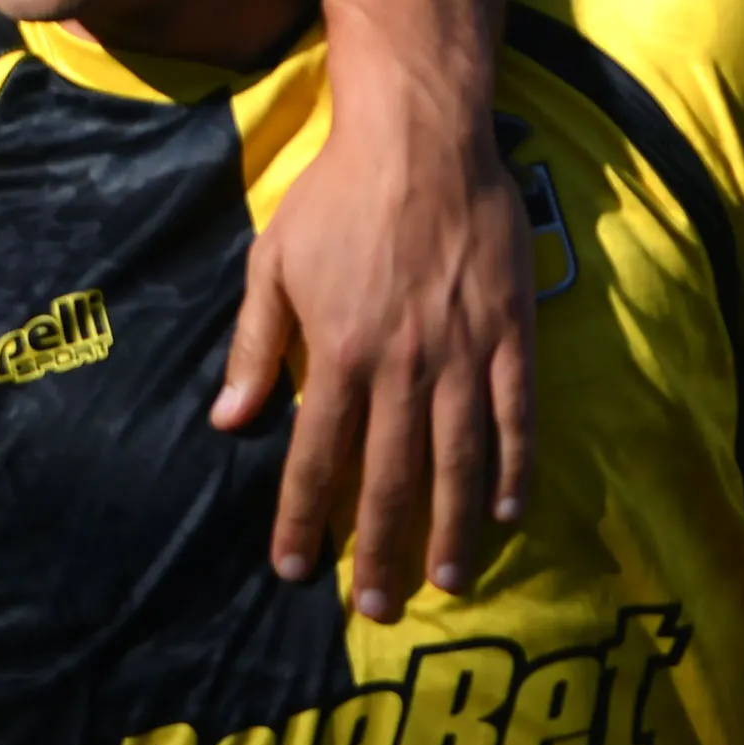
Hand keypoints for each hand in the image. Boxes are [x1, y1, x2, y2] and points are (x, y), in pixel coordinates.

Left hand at [219, 60, 533, 616]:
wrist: (421, 138)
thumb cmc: (338, 196)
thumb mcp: (273, 263)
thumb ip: (253, 346)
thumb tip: (228, 420)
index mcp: (337, 352)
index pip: (317, 458)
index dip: (305, 521)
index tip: (295, 571)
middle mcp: (401, 365)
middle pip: (391, 477)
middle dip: (382, 549)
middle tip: (378, 606)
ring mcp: (461, 352)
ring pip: (459, 459)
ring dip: (451, 528)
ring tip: (446, 580)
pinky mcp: (510, 334)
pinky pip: (516, 415)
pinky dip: (514, 467)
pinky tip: (508, 511)